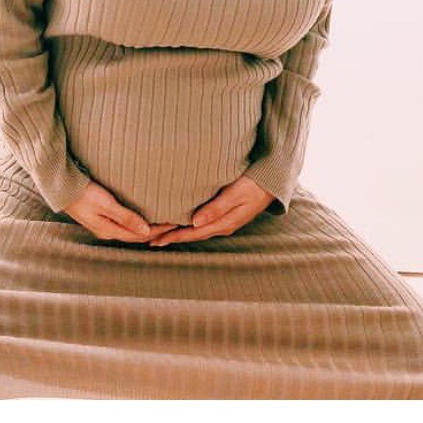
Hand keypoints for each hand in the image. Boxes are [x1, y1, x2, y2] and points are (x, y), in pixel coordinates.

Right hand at [63, 181, 178, 243]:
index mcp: (109, 230)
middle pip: (136, 235)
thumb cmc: (82, 193)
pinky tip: (141, 218)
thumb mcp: (105, 204)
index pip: (140, 235)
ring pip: (130, 230)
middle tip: (173, 224)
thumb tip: (146, 231)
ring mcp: (102, 225)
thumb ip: (126, 217)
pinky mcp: (99, 217)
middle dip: (155, 231)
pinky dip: (136, 222)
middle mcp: (106, 231)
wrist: (59, 187)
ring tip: (162, 223)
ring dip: (146, 228)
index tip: (174, 223)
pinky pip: (123, 224)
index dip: (159, 230)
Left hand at [147, 174, 274, 246]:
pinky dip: (187, 225)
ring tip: (159, 234)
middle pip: (190, 234)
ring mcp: (224, 221)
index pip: (192, 233)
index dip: (172, 236)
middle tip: (148, 240)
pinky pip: (201, 223)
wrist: (274, 182)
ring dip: (177, 232)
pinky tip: (179, 223)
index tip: (154, 239)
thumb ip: (216, 208)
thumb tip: (194, 222)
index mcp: (223, 223)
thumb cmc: (255, 185)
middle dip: (170, 237)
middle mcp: (222, 225)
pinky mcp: (224, 214)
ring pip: (195, 230)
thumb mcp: (236, 194)